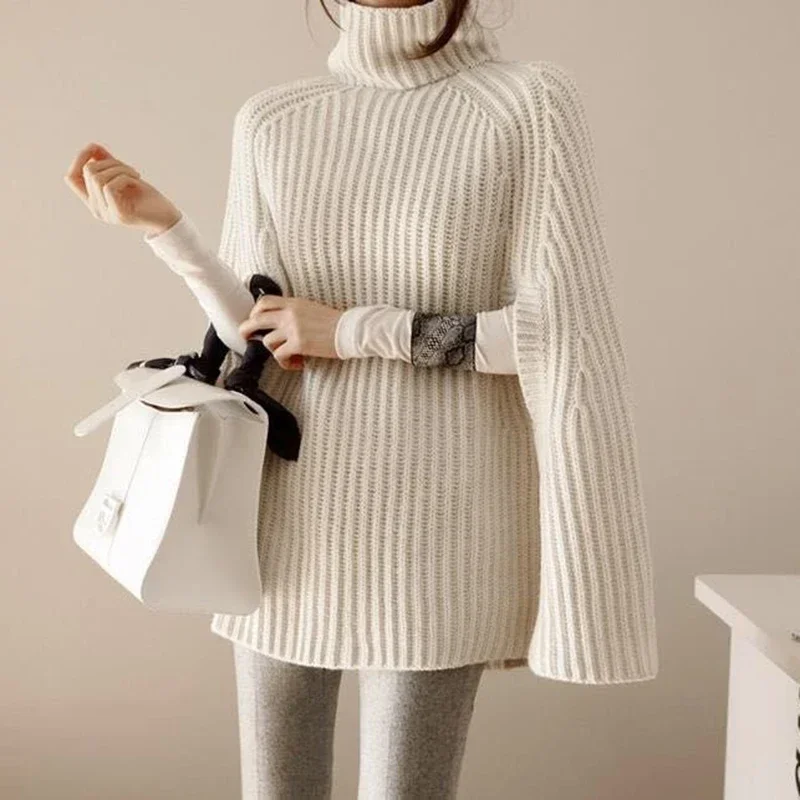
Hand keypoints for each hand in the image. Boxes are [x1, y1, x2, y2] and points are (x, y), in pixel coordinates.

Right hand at [63, 142, 180, 234]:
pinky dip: (124, 177)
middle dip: (109, 161)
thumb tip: (93, 147)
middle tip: (129, 168)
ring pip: (97, 177)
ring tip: (134, 174)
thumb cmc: (148, 198)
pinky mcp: (119, 215)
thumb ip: (108, 163)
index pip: (71, 178)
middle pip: (87, 172)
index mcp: (95, 201)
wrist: (168, 218)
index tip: (97, 149)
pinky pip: (110, 186)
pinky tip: (137, 180)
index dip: (79, 158)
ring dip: (118, 168)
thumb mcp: (125, 176)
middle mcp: (97, 209)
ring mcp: (106, 214)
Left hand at [238, 294, 343, 369]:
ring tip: (289, 356)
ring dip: (275, 351)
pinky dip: (285, 363)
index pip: (264, 301)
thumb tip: (280, 323)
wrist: (349, 330)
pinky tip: (297, 364)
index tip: (254, 320)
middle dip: (246, 329)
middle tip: (245, 337)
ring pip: (267, 342)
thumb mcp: (311, 308)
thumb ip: (294, 312)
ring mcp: (293, 329)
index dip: (255, 311)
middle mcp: (289, 314)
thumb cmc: (335, 322)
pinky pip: (280, 356)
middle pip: (256, 319)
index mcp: (293, 303)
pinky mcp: (298, 344)